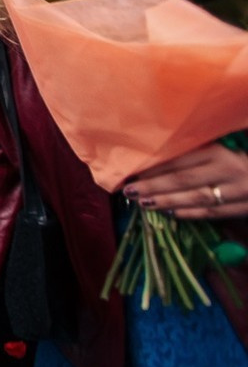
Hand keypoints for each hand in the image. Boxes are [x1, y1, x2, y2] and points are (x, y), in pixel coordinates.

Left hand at [125, 143, 247, 218]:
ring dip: (168, 201)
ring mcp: (238, 191)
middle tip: (130, 191)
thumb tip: (154, 161)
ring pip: (197, 198)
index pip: (180, 161)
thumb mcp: (219, 153)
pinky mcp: (244, 208)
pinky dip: (190, 214)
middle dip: (154, 186)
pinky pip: (213, 213)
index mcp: (218, 152)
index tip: (132, 172)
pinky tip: (171, 213)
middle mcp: (228, 170)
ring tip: (145, 203)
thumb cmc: (237, 162)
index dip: (155, 168)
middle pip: (184, 180)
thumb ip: (193, 156)